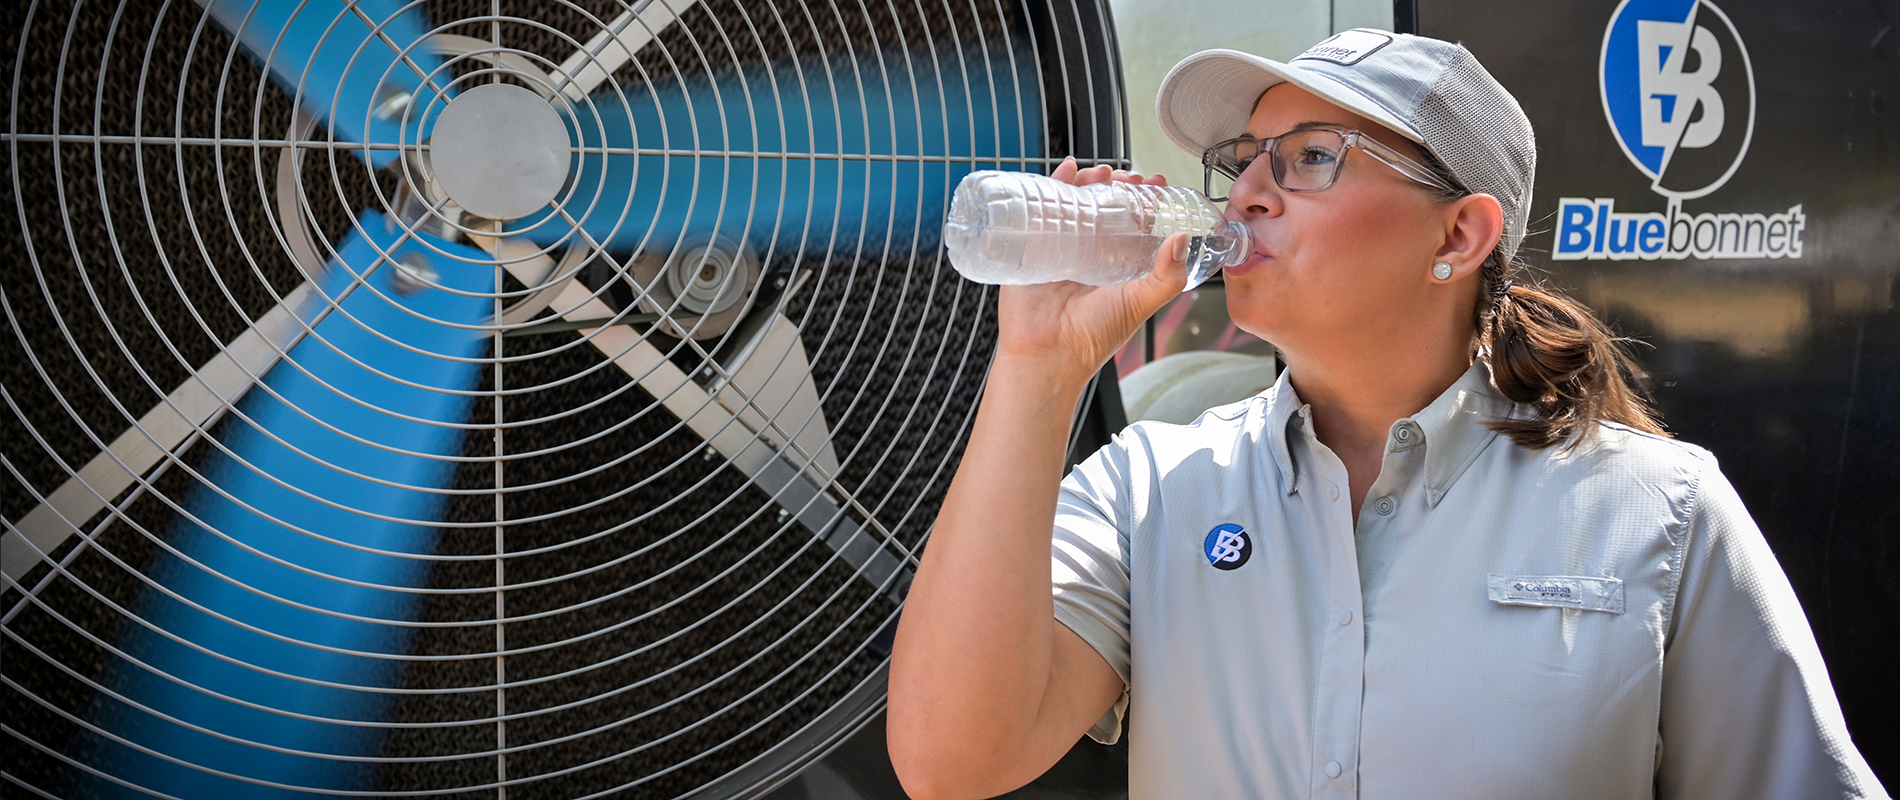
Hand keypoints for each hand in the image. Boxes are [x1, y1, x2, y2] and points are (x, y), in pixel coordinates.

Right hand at [993, 157, 1188, 387]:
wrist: (1048, 355)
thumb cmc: (1093, 337)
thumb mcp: (1139, 303)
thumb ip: (1165, 276)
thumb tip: (1182, 239)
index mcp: (1115, 265)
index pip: (1134, 222)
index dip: (1145, 200)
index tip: (1156, 182)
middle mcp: (1089, 253)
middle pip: (1104, 206)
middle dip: (1117, 185)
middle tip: (1129, 177)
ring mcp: (1060, 247)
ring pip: (1075, 203)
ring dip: (1089, 180)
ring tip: (1102, 172)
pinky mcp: (1032, 246)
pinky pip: (1040, 209)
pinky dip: (1052, 184)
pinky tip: (1066, 169)